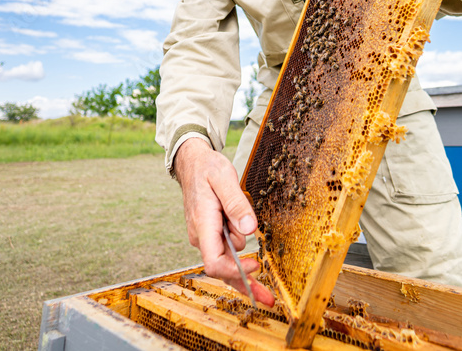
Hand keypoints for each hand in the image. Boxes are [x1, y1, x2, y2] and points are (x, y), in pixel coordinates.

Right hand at [173, 137, 275, 305]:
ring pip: (226, 261)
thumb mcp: (224, 179)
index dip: (234, 269)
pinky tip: (252, 275)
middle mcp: (201, 236)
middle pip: (221, 269)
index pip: (213, 261)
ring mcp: (205, 237)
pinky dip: (239, 263)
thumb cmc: (207, 169)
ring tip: (257, 256)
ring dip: (245, 265)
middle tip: (268, 299)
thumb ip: (236, 204)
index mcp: (202, 224)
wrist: (193, 164)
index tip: (255, 265)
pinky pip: (226, 253)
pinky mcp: (212, 235)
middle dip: (244, 283)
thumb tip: (249, 230)